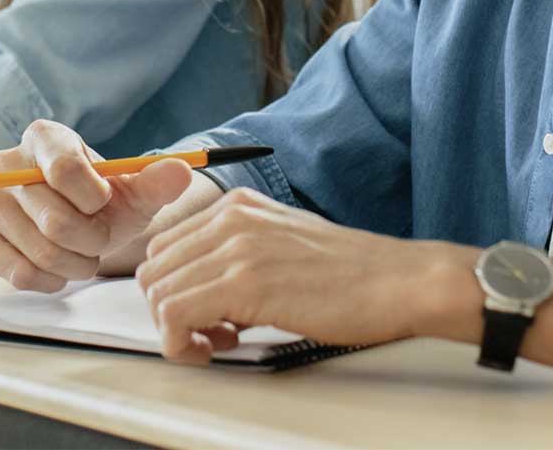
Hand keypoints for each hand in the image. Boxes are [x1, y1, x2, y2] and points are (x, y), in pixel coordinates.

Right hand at [0, 119, 201, 291]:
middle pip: (56, 220)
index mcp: (44, 137)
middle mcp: (6, 162)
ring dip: (75, 263)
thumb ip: (159, 181)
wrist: (79, 224)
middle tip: (99, 238)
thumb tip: (182, 171)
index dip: (96, 199)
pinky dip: (48, 279)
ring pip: (41, 250)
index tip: (104, 202)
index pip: (66, 170)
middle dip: (92, 240)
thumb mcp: (136, 191)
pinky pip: (17, 272)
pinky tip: (58, 269)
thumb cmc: (105, 203)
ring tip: (82, 253)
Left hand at [135, 188, 463, 363]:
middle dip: (169, 310)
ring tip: (219, 341)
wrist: (399, 281)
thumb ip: (240, 255)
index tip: (204, 313)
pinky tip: (216, 348)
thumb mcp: (284, 244)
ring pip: (158, 294)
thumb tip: (204, 293)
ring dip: (177, 330)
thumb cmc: (353, 274)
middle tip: (209, 332)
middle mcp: (231, 218)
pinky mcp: (244, 283)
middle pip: (154, 269)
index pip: (165, 246)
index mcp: (238, 205)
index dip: (175, 288)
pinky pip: (175, 317)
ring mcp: (236, 248)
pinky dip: (182, 344)